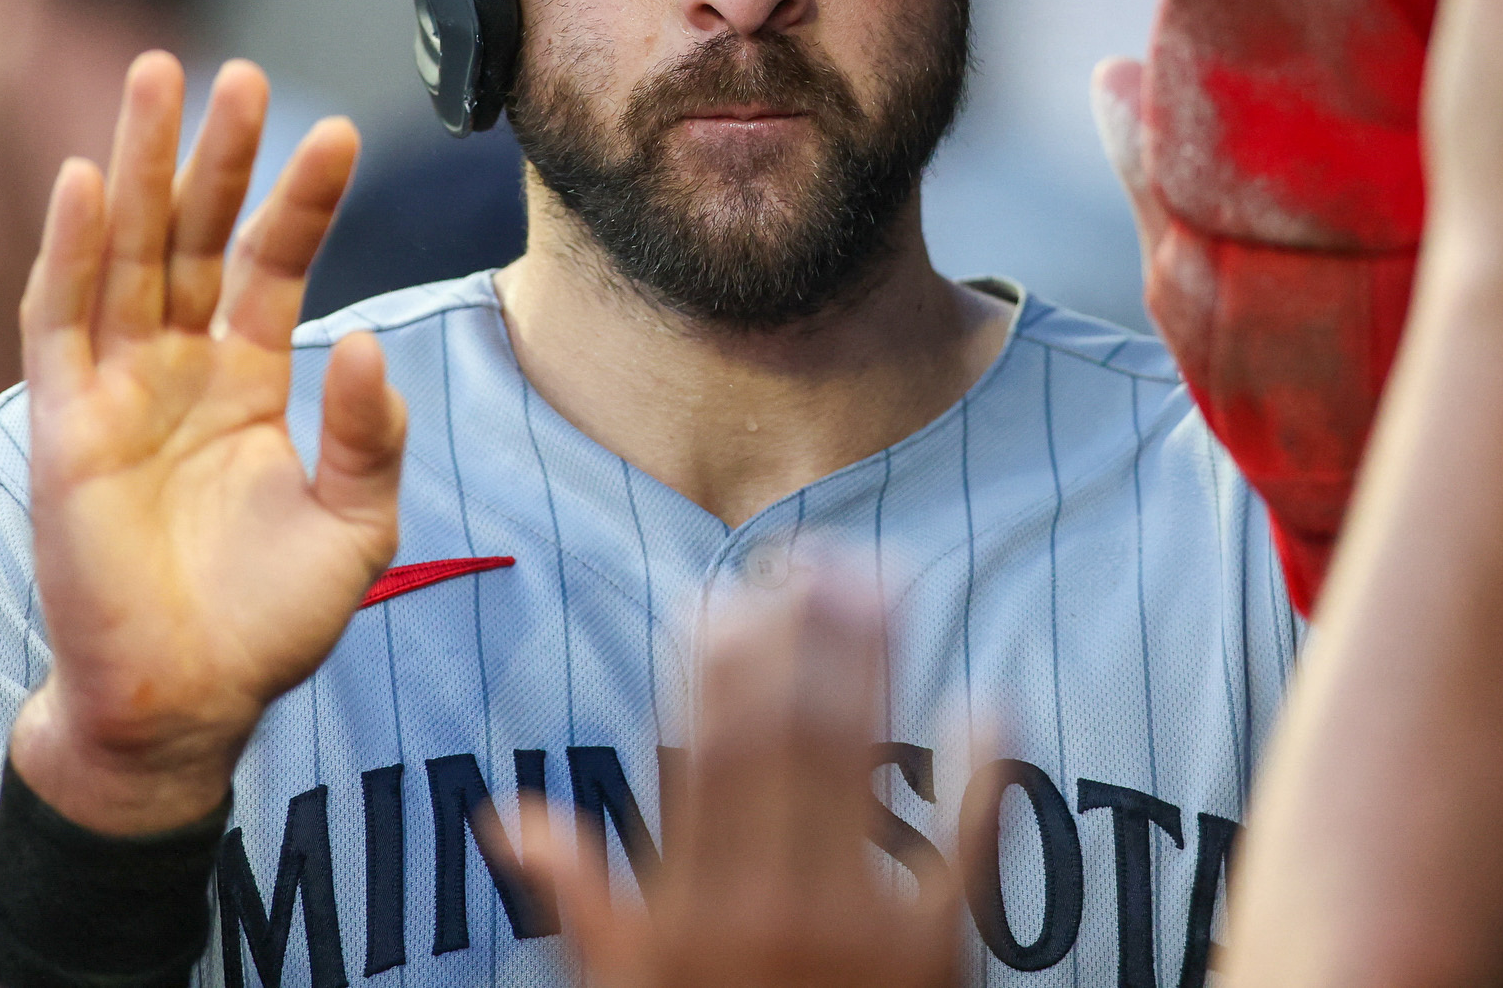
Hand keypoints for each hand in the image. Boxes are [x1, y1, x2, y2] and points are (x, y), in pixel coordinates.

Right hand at [7, 53, 406, 833]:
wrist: (185, 706)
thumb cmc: (268, 622)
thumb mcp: (357, 525)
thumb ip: (371, 434)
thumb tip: (368, 342)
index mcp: (248, 380)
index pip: (272, 264)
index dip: (303, 199)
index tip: (341, 132)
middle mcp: (178, 369)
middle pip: (192, 235)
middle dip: (211, 153)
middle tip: (234, 70)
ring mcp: (116, 390)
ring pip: (124, 254)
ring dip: (136, 168)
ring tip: (157, 79)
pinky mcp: (64, 425)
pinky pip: (61, 320)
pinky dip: (68, 248)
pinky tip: (84, 181)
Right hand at [520, 576, 972, 987]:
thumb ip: (580, 902)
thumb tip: (512, 816)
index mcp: (692, 908)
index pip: (702, 758)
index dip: (714, 668)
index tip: (725, 594)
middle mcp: (772, 903)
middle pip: (788, 737)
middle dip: (800, 637)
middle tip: (813, 554)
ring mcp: (859, 927)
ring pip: (865, 766)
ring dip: (878, 664)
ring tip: (886, 578)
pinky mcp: (937, 953)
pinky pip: (966, 850)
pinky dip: (982, 774)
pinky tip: (989, 696)